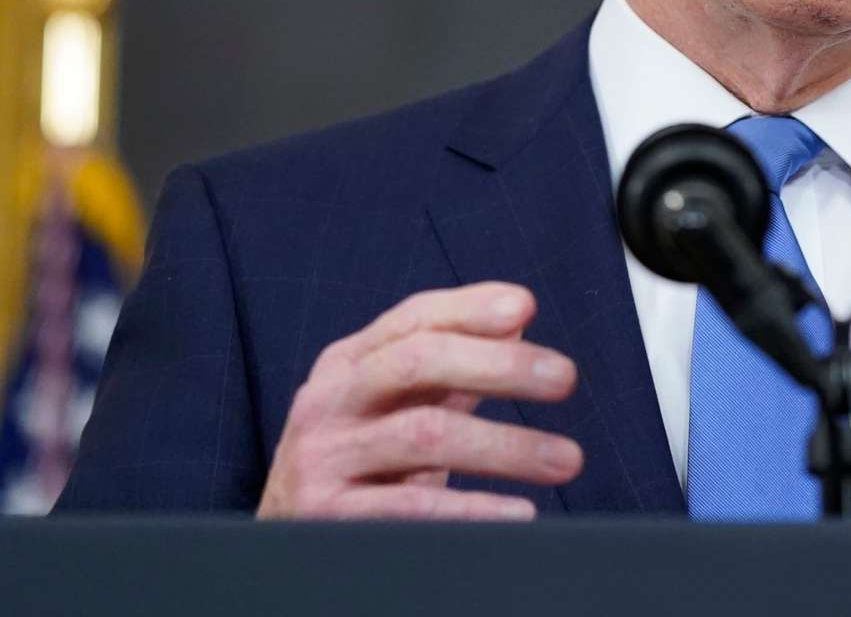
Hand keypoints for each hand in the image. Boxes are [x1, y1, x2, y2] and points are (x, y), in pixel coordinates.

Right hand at [256, 281, 582, 519]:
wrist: (284, 546)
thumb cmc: (358, 465)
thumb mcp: (392, 407)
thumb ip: (449, 367)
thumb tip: (516, 321)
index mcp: (348, 364)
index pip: (412, 320)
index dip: (469, 308)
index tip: (525, 305)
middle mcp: (329, 401)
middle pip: (417, 362)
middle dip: (497, 365)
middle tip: (564, 378)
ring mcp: (323, 457)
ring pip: (424, 434)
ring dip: (506, 445)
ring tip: (566, 458)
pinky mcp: (328, 515)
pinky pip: (410, 507)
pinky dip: (472, 509)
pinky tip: (518, 512)